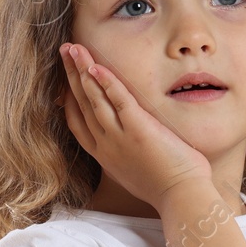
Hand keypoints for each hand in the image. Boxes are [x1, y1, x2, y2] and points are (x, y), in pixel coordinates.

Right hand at [58, 43, 213, 210]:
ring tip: (74, 49)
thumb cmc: (164, 186)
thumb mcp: (133, 171)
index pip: (77, 121)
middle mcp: (106, 145)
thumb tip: (125, 142)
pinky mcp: (139, 129)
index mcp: (104, 155)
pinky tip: (96, 66)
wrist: (180, 197)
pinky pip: (118, 100)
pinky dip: (106, 82)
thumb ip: (124, 154)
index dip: (68, 98)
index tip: (64, 80)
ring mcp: (120, 137)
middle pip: (81, 103)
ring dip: (82, 70)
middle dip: (71, 74)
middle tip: (65, 51)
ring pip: (93, 98)